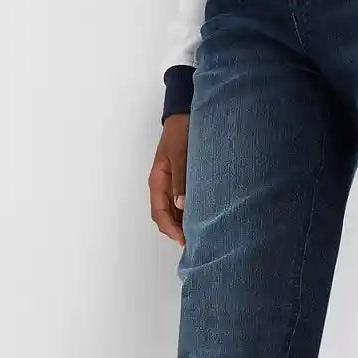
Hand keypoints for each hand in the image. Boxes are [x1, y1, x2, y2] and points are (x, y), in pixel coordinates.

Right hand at [150, 113, 188, 245]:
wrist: (184, 116)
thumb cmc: (180, 133)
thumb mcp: (181, 155)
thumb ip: (180, 179)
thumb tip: (180, 205)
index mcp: (157, 181)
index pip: (159, 212)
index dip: (169, 229)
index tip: (182, 239)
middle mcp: (162, 185)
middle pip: (165, 216)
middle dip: (176, 230)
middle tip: (194, 241)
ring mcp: (171, 184)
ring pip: (173, 211)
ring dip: (182, 223)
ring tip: (198, 233)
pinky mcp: (181, 181)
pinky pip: (181, 202)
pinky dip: (188, 212)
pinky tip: (200, 217)